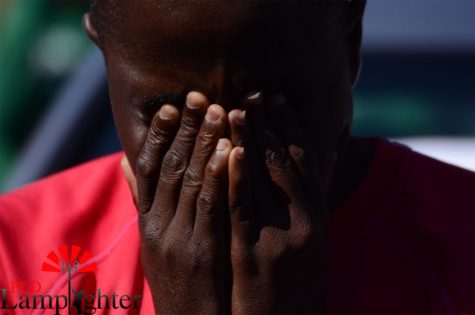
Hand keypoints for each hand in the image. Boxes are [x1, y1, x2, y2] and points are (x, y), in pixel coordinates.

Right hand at [124, 91, 231, 314]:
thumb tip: (123, 161)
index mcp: (146, 221)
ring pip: (188, 181)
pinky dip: (216, 175)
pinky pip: (208, 207)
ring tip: (219, 111)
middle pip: (169, 166)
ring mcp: (176, 238)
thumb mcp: (154, 242)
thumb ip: (142, 201)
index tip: (173, 105)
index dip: (159, 134)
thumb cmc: (178, 281)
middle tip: (202, 95)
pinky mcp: (199, 253)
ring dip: (203, 143)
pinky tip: (229, 150)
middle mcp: (155, 225)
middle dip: (186, 129)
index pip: (148, 168)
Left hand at [227, 94, 327, 313]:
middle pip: (285, 162)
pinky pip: (244, 210)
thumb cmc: (295, 287)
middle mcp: (305, 221)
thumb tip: (287, 176)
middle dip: (267, 124)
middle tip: (251, 93)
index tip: (275, 98)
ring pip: (264, 180)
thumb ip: (299, 209)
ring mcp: (281, 237)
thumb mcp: (307, 245)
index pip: (305, 161)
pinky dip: (237, 178)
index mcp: (318, 217)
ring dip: (249, 141)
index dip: (290, 126)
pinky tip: (228, 152)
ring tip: (234, 109)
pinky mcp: (255, 255)